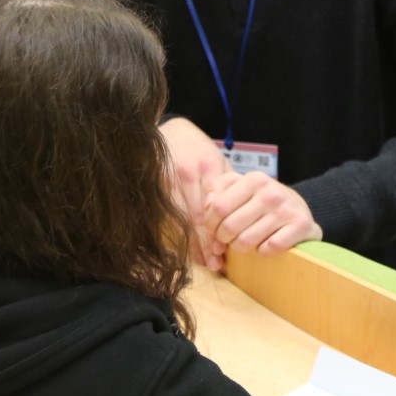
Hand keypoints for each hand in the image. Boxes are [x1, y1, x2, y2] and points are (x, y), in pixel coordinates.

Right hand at [158, 117, 229, 263]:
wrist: (173, 131)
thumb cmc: (201, 151)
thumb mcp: (220, 162)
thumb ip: (229, 187)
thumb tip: (240, 217)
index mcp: (208, 166)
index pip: (214, 206)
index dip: (217, 231)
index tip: (224, 251)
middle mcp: (187, 172)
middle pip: (196, 216)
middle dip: (206, 242)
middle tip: (216, 263)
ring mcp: (168, 178)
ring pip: (181, 218)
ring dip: (192, 242)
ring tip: (205, 261)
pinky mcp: (155, 184)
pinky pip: (168, 214)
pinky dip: (179, 233)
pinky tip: (188, 247)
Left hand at [202, 169, 321, 268]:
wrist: (298, 208)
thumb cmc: (260, 200)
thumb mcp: (239, 187)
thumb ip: (217, 191)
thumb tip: (207, 206)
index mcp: (254, 179)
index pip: (218, 207)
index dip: (210, 224)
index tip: (213, 230)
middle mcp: (271, 192)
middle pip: (230, 227)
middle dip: (223, 239)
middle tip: (226, 241)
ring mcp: (287, 209)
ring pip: (247, 241)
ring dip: (239, 248)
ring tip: (242, 244)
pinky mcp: (301, 226)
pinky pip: (269, 248)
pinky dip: (262, 252)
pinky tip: (263, 245)